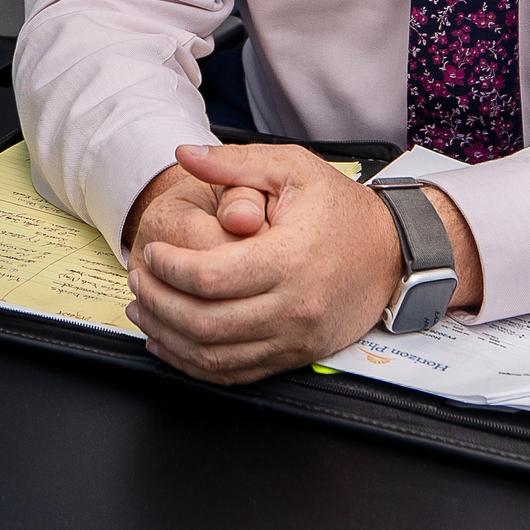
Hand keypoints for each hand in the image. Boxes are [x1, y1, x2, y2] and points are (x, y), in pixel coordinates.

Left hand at [122, 144, 478, 384]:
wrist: (392, 253)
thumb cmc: (341, 208)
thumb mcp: (291, 168)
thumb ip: (234, 163)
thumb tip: (185, 155)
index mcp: (288, 257)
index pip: (208, 276)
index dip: (166, 267)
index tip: (149, 252)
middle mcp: (292, 306)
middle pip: (203, 321)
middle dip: (158, 302)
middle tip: (138, 280)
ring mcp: (294, 338)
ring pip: (213, 355)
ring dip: (168, 336)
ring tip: (144, 310)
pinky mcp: (295, 357)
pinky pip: (234, 374)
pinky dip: (194, 364)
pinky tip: (170, 343)